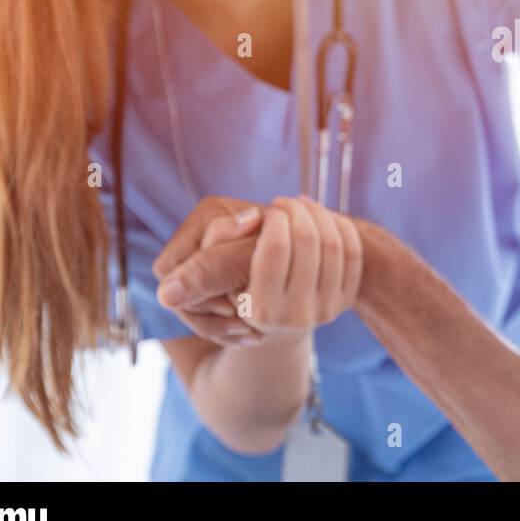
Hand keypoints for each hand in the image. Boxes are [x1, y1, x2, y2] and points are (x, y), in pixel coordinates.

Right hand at [158, 196, 362, 340]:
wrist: (287, 301)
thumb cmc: (241, 278)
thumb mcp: (220, 271)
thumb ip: (202, 270)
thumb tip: (167, 291)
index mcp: (261, 311)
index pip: (273, 249)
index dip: (273, 221)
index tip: (265, 212)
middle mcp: (297, 317)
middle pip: (306, 240)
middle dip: (296, 213)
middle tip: (285, 203)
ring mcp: (327, 309)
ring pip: (334, 243)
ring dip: (319, 215)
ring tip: (304, 206)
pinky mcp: (346, 300)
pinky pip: (352, 252)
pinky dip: (341, 228)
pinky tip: (326, 219)